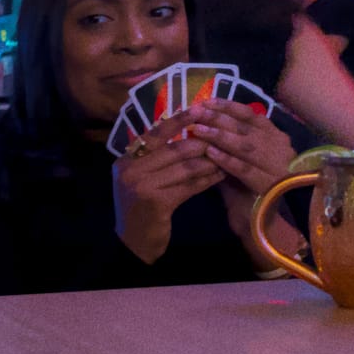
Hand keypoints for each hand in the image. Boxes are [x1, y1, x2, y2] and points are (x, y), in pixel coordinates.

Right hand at [113, 132, 224, 264]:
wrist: (133, 244)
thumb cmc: (141, 210)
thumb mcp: (142, 180)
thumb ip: (156, 159)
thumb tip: (188, 132)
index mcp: (126, 160)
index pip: (155, 134)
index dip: (178, 121)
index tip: (199, 109)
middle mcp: (130, 170)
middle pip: (175, 150)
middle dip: (203, 144)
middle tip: (225, 138)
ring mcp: (142, 186)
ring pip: (186, 167)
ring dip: (210, 162)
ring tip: (228, 157)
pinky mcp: (157, 202)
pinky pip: (190, 185)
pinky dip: (208, 180)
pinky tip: (221, 176)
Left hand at [184, 100, 297, 194]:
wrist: (264, 222)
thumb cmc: (248, 190)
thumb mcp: (241, 160)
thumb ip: (229, 143)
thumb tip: (203, 124)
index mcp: (275, 137)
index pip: (251, 115)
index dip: (227, 107)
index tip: (205, 102)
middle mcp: (280, 148)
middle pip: (246, 128)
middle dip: (219, 118)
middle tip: (196, 113)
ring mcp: (277, 166)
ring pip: (246, 146)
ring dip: (220, 136)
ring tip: (198, 130)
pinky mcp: (269, 185)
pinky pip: (245, 169)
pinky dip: (227, 159)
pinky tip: (210, 154)